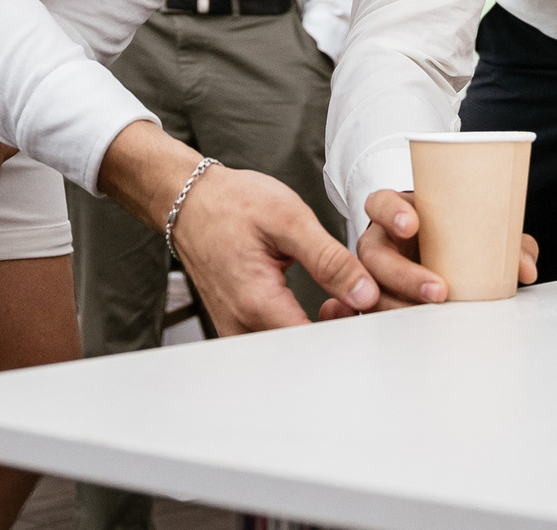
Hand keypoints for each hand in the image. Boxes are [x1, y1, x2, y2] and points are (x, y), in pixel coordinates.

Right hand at [166, 163, 379, 335]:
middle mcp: (243, 327)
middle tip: (353, 298)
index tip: (366, 308)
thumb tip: (364, 293)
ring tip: (335, 299)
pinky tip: (316, 305)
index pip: (316, 346)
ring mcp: (237, 330)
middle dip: (338, 332)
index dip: (350, 331)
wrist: (191, 202)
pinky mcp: (238, 326)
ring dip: (321, 331)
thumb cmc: (232, 204)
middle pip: (304, 354)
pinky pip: (276, 342)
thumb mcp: (289, 220)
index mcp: (258, 304)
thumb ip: (329, 260)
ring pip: (291, 352)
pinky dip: (301, 328)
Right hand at [325, 190, 539, 316]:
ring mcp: (374, 274)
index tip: (412, 224)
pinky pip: (373, 313)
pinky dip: (390, 323)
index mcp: (398, 214)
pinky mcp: (377, 299)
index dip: (391, 212)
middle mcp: (380, 242)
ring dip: (397, 306)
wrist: (438, 254)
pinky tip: (413, 333)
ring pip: (371, 290)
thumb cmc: (453, 234)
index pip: (381, 203)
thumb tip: (525, 268)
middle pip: (373, 255)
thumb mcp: (477, 228)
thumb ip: (505, 240)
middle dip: (404, 275)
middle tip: (439, 290)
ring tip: (428, 319)